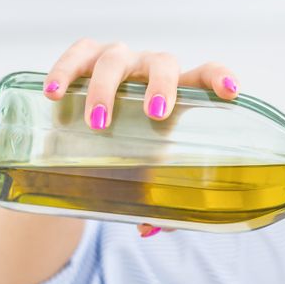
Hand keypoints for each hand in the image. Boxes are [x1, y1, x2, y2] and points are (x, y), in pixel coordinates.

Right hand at [40, 38, 242, 237]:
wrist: (87, 131)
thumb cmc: (130, 148)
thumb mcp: (144, 171)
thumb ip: (153, 200)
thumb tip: (149, 227)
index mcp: (177, 92)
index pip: (206, 75)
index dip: (220, 79)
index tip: (231, 92)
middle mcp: (149, 69)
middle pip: (163, 63)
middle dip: (161, 86)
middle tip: (155, 114)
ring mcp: (117, 59)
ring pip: (114, 60)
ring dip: (106, 89)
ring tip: (98, 122)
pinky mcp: (83, 56)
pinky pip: (75, 56)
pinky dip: (64, 71)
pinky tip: (54, 93)